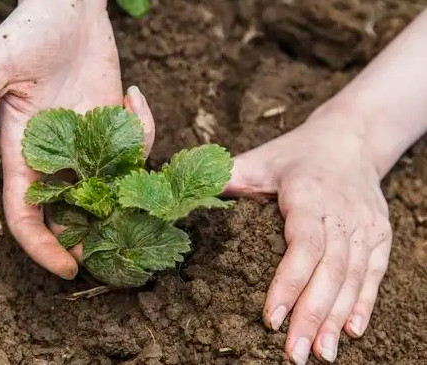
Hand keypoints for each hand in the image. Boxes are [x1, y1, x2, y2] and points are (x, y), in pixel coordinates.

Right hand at [0, 0, 153, 278]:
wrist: (68, 7)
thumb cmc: (26, 32)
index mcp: (22, 152)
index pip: (25, 213)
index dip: (42, 246)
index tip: (68, 268)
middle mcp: (56, 155)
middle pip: (70, 212)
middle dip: (92, 235)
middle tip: (120, 250)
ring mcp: (89, 142)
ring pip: (107, 188)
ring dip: (126, 195)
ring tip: (144, 191)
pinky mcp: (115, 124)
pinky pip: (136, 146)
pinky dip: (144, 131)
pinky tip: (135, 97)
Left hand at [225, 104, 391, 363]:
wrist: (350, 139)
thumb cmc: (296, 154)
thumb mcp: (259, 159)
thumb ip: (227, 177)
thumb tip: (186, 196)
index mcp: (309, 194)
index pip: (302, 244)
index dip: (289, 282)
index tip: (272, 318)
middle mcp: (341, 212)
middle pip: (329, 269)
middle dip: (312, 315)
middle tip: (294, 354)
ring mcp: (365, 225)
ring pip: (352, 276)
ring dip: (336, 317)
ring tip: (320, 353)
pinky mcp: (379, 234)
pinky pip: (374, 273)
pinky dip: (363, 303)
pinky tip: (350, 331)